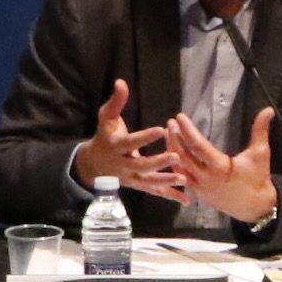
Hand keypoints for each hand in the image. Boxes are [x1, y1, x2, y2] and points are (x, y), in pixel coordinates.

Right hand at [73, 79, 187, 201]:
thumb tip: (121, 82)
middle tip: (176, 156)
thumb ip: (116, 102)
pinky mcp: (139, 186)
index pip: (130, 142)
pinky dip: (170, 196)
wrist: (94, 164)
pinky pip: (155, 192)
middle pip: (141, 166)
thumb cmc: (105, 136)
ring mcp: (132, 178)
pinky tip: (186, 199)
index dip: (145, 137)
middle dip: (158, 162)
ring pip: (149, 183)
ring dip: (166, 181)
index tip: (161, 129)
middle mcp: (123, 165)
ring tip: (183, 178)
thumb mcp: (106, 117)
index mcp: (116, 146)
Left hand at [171, 105, 279, 228]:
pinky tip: (173, 154)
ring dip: (172, 151)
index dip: (187, 130)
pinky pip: (181, 179)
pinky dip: (176, 165)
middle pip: (183, 156)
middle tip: (170, 123)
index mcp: (220, 167)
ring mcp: (200, 187)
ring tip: (169, 135)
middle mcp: (206, 177)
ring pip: (179, 168)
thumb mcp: (261, 152)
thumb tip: (268, 110)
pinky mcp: (199, 194)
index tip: (180, 117)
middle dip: (175, 138)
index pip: (198, 145)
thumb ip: (261, 129)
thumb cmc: (258, 178)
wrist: (257, 207)